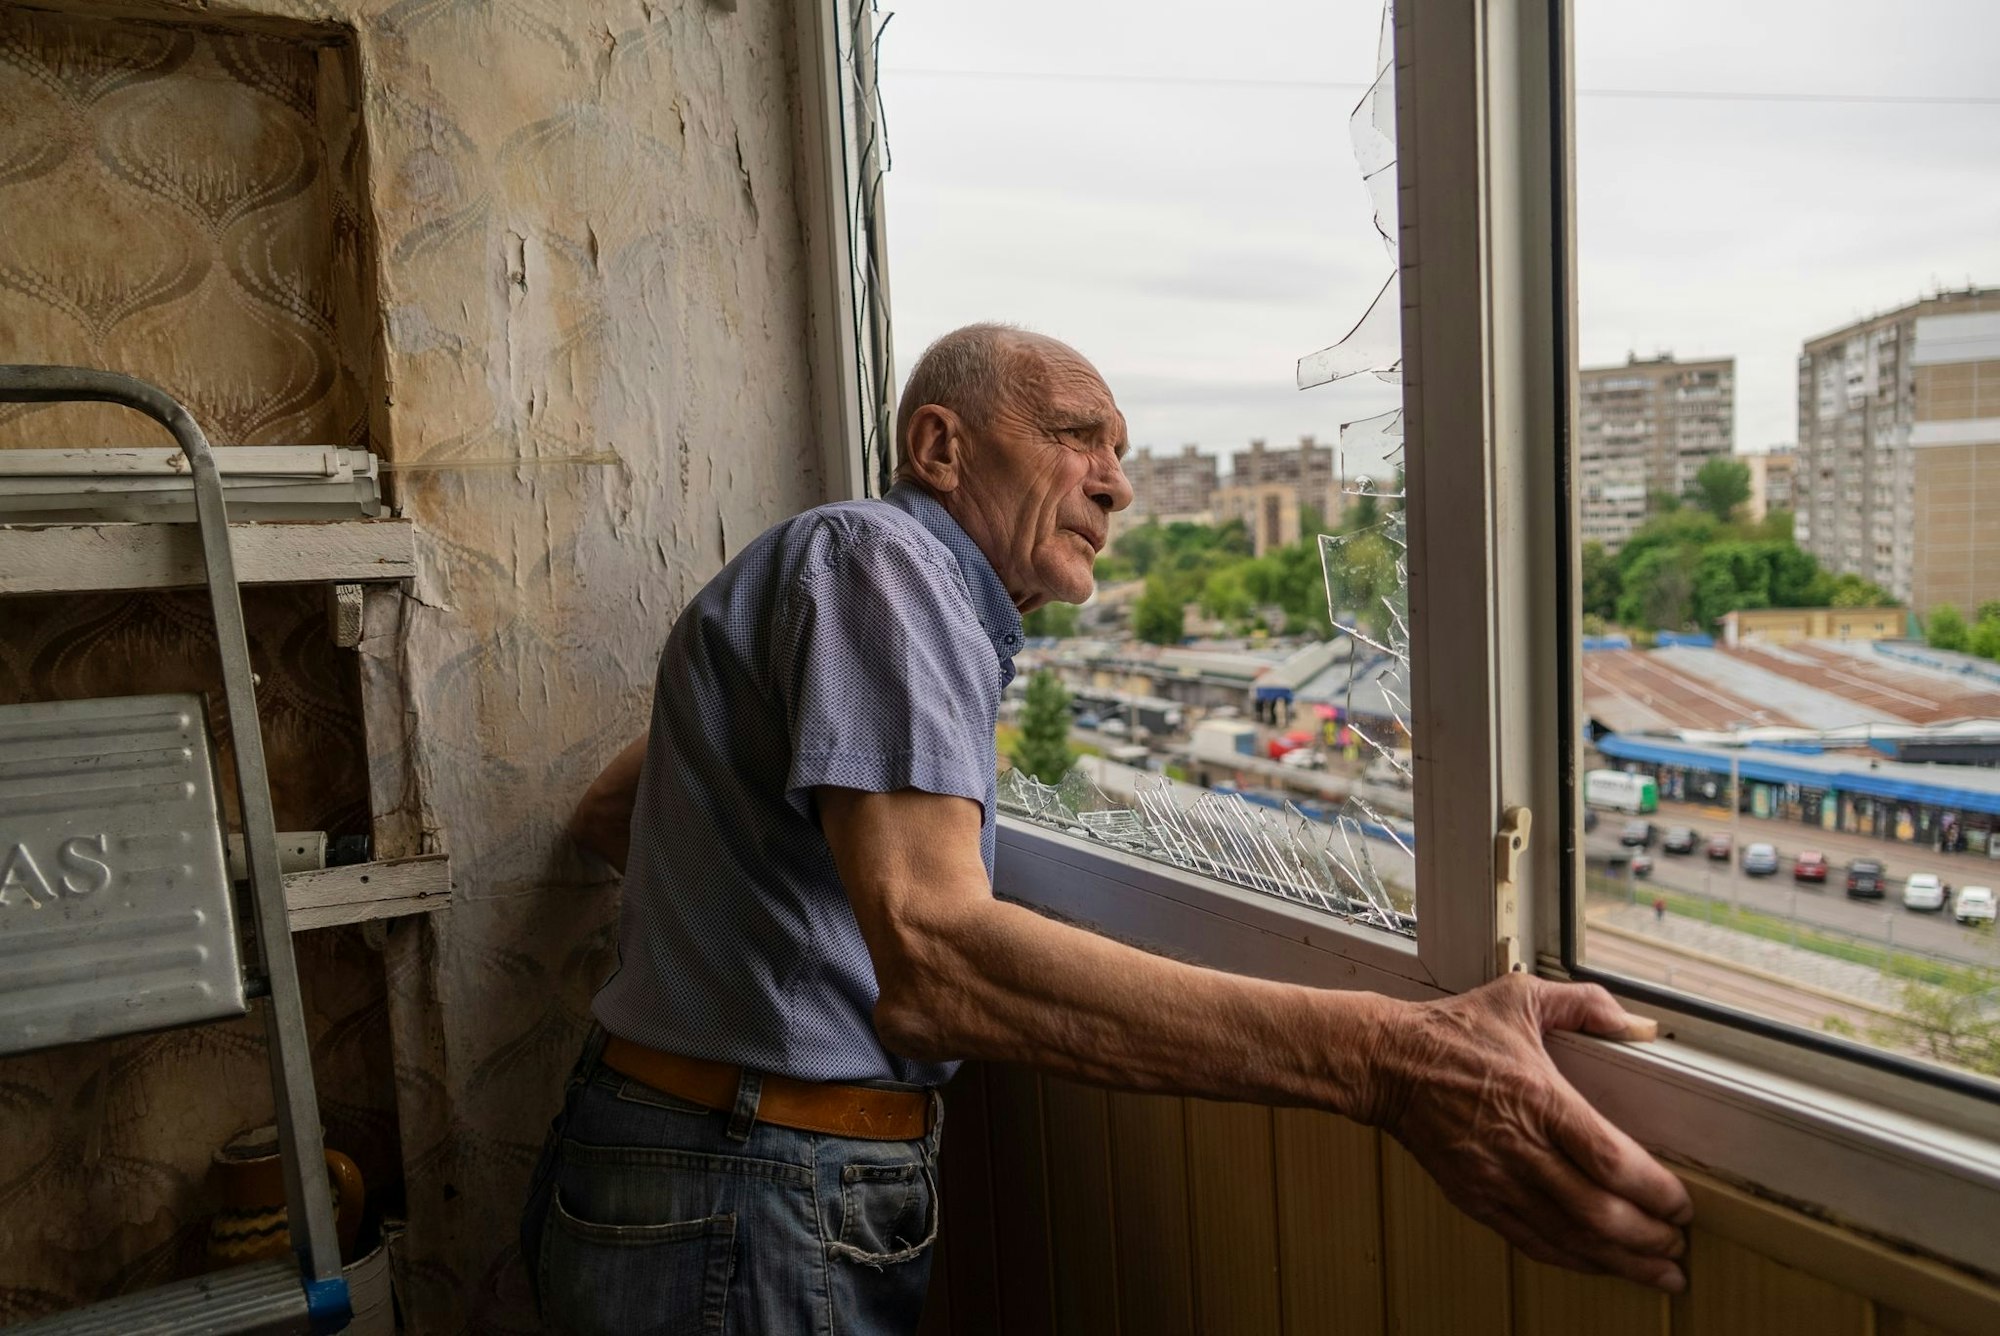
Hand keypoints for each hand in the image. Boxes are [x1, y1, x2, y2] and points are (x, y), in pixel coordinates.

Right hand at [1364, 973, 1692, 1290]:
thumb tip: (1640, 1024)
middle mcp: (1520, 1147)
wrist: (1387, 1062)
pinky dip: (1574, 1259)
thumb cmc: (1453, 1031)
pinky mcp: (1476, 1197)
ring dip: (1622, 1261)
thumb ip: (1585, 1005)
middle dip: (1649, 1237)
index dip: (1654, 1192)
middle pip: (1598, 1212)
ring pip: (1570, 1237)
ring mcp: (1496, 1179)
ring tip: (1659, 1271)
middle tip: (1679, 1244)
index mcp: (1539, 1098)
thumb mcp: (1521, 997)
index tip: (1682, 1204)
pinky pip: (1533, 1241)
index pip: (1610, 1160)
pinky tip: (1601, 1264)